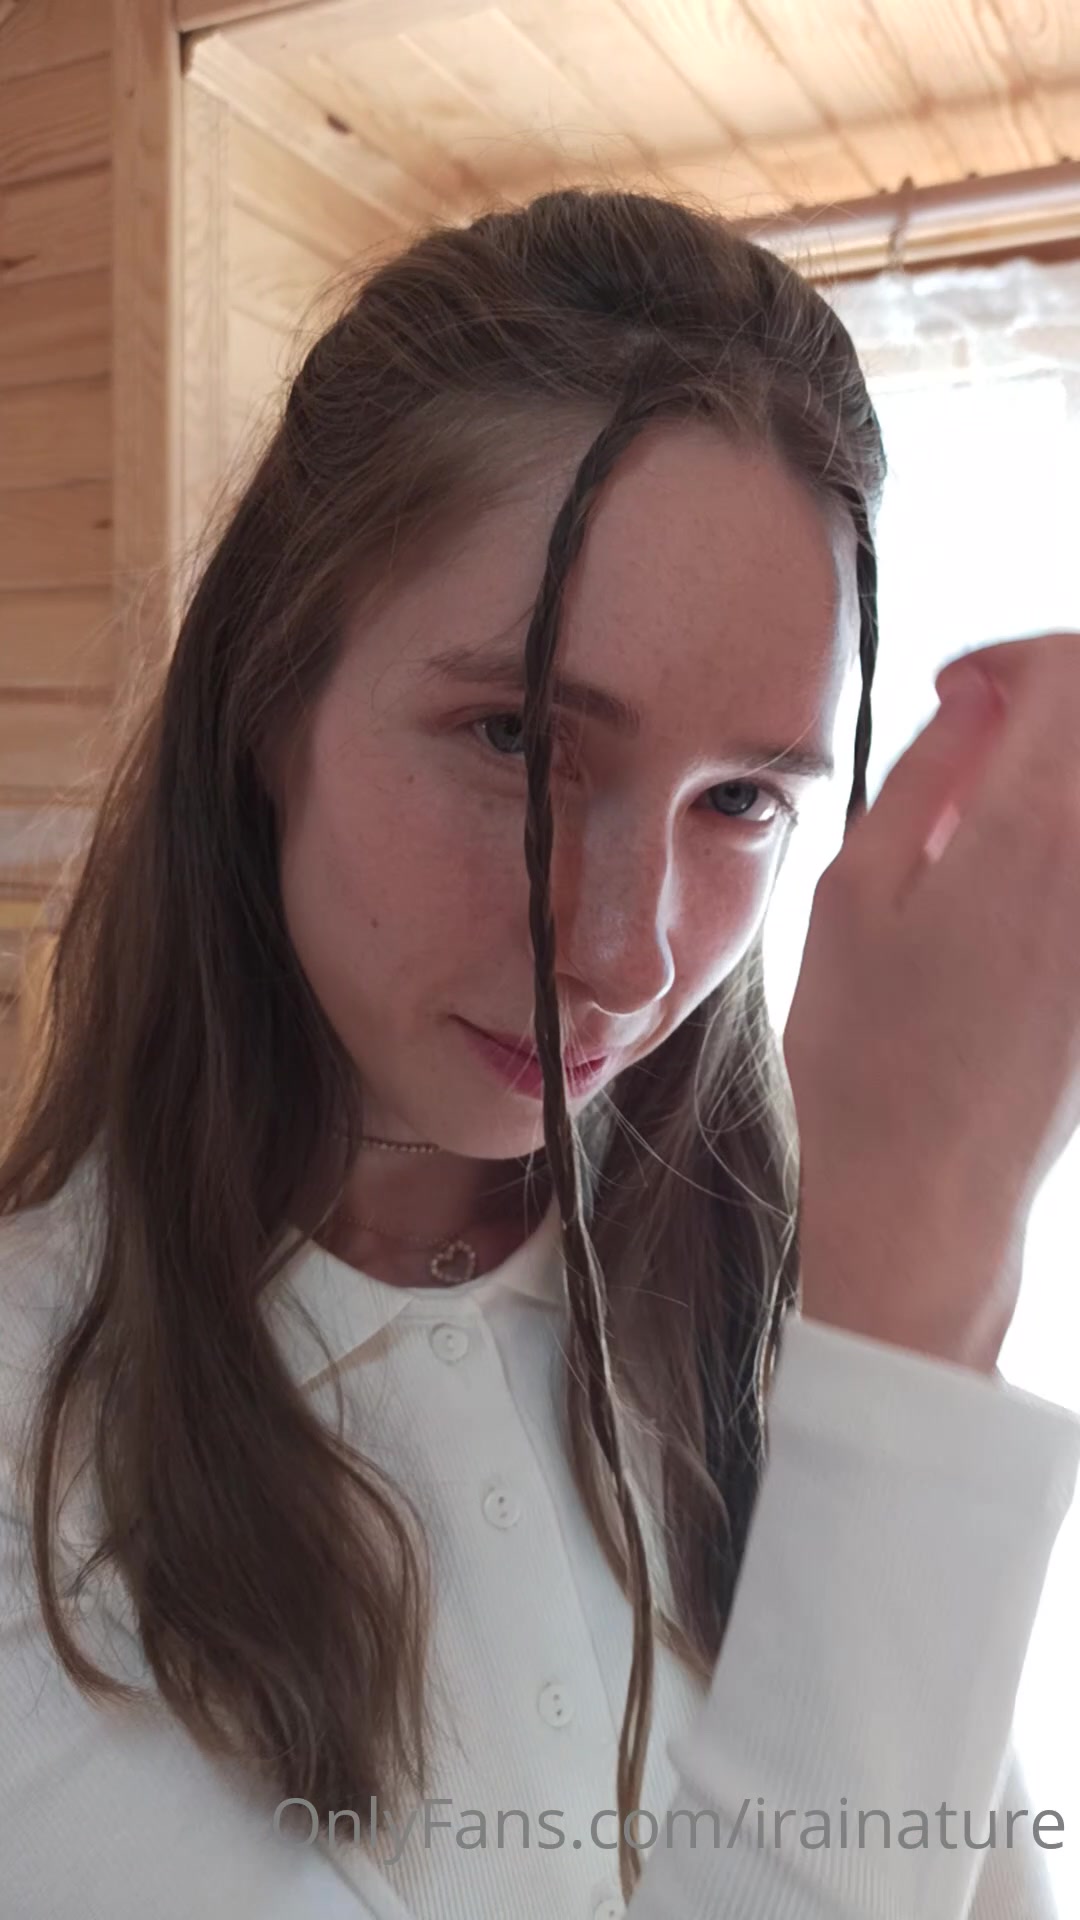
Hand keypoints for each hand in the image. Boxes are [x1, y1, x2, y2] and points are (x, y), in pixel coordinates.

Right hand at [783, 633, 1079, 1373]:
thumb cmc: (866, 1051)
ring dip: (1057, 784)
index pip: (1070, 667)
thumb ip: (926, 774)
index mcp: (1031, 830)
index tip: (956, 695)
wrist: (924, 1189)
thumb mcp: (853, 892)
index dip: (1009, 658)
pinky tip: (1011, 900)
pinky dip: (1063, 850)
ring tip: (987, 838)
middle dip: (1045, 710)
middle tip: (971, 756)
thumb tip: (976, 700)